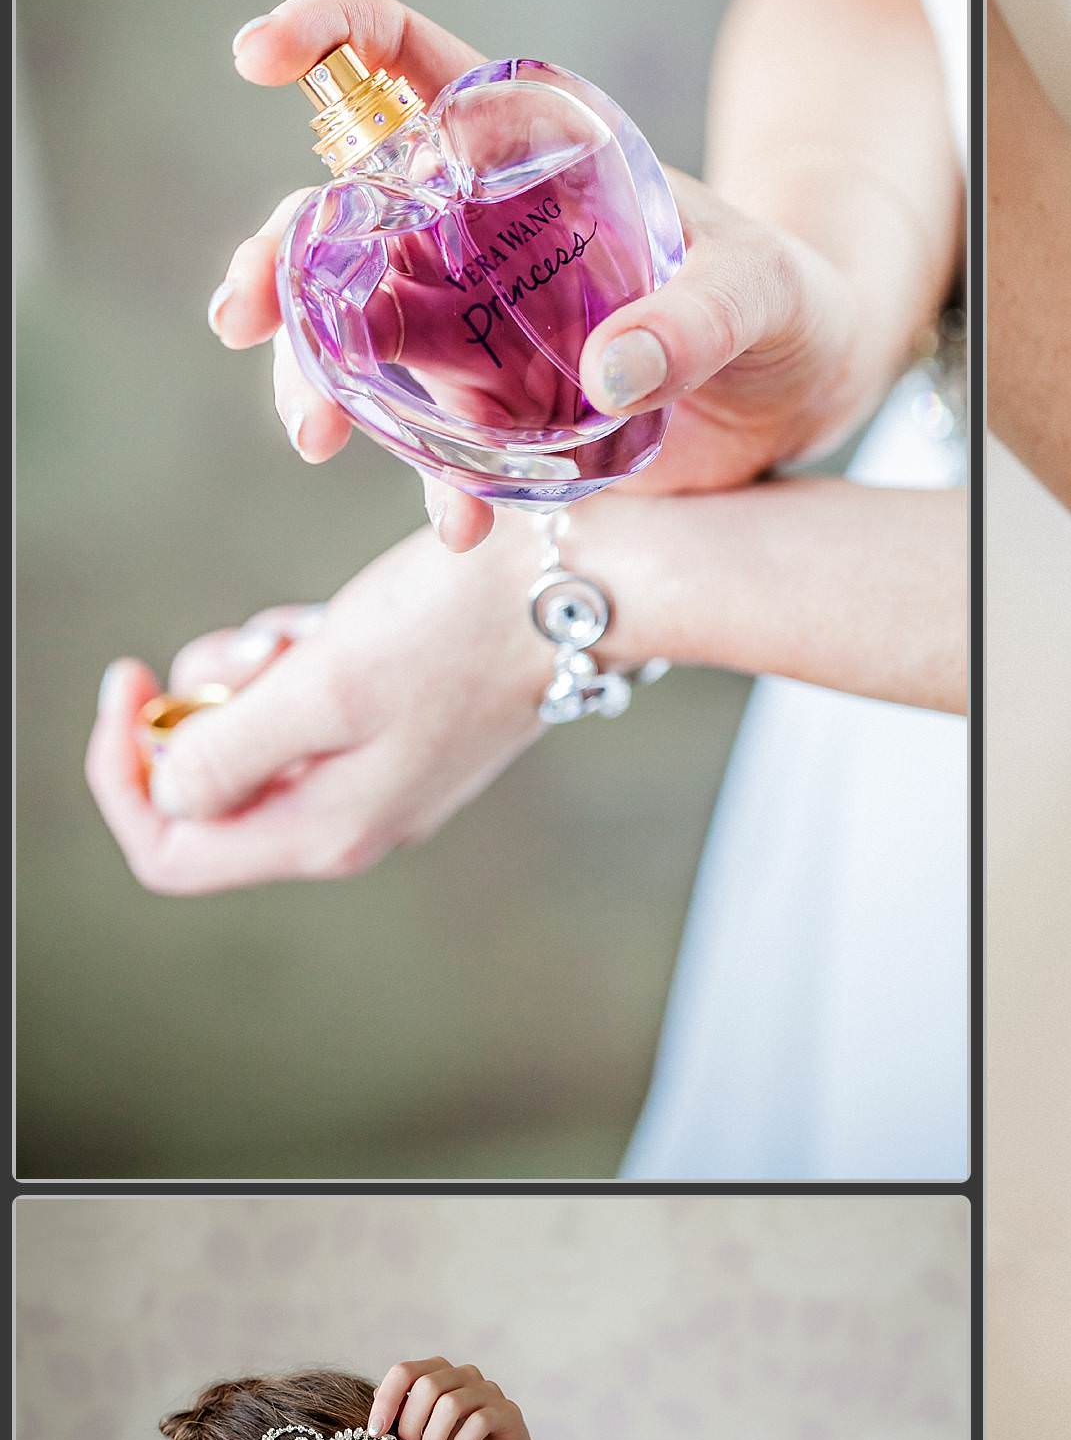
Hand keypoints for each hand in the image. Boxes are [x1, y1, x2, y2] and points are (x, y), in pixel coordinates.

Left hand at [86, 517, 549, 893]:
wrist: (577, 590)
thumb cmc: (456, 632)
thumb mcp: (321, 687)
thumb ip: (229, 751)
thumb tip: (171, 787)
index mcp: (325, 831)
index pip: (170, 848)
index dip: (124, 773)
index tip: (133, 680)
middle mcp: (349, 819)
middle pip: (208, 790)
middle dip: (203, 706)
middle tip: (260, 647)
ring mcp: (379, 775)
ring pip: (253, 737)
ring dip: (250, 673)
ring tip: (308, 632)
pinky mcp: (402, 727)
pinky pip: (305, 707)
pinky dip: (297, 662)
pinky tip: (339, 626)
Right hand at [210, 0, 895, 551]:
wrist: (808, 393)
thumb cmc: (792, 303)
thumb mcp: (762, 295)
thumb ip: (696, 321)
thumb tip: (607, 374)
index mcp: (531, 151)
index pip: (410, 61)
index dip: (327, 37)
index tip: (257, 57)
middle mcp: (486, 229)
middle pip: (346, 220)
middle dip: (280, 264)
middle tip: (246, 324)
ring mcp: (485, 321)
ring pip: (362, 335)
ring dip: (323, 382)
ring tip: (319, 438)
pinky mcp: (505, 409)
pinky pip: (436, 440)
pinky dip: (432, 483)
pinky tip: (459, 528)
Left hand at [369, 1357, 541, 1439]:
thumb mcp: (420, 1432)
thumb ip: (402, 1414)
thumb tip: (373, 1395)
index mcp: (439, 1373)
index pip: (405, 1371)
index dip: (386, 1400)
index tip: (374, 1434)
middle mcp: (465, 1374)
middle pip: (427, 1386)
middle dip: (410, 1426)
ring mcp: (488, 1390)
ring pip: (451, 1404)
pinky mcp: (506, 1412)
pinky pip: (479, 1422)